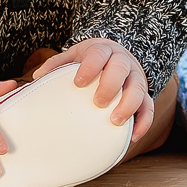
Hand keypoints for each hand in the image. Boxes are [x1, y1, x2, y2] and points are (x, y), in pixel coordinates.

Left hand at [34, 38, 151, 139]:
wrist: (118, 54)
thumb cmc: (92, 59)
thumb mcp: (74, 55)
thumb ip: (57, 64)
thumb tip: (37, 77)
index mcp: (103, 50)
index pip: (99, 54)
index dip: (90, 67)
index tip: (78, 83)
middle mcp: (123, 61)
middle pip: (121, 69)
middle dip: (110, 85)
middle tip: (97, 102)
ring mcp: (136, 78)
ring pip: (139, 89)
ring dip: (128, 105)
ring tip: (115, 121)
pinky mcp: (144, 94)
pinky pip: (149, 107)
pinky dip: (143, 122)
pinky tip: (132, 137)